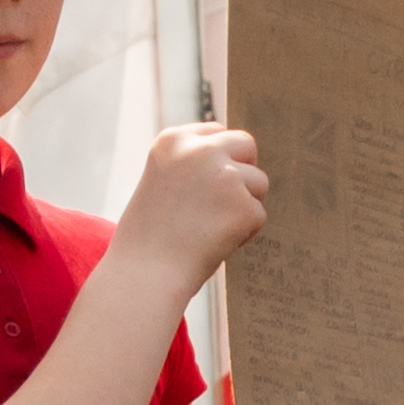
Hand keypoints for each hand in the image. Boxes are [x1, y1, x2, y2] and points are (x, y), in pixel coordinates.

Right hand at [117, 117, 268, 292]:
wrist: (145, 273)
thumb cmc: (149, 236)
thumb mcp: (163, 183)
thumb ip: (194, 166)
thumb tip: (237, 161)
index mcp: (173, 140)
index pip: (217, 131)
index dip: (221, 157)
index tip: (211, 180)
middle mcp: (200, 151)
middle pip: (246, 144)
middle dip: (244, 170)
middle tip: (227, 201)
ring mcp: (225, 176)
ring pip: (258, 182)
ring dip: (243, 205)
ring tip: (209, 229)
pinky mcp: (244, 206)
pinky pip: (258, 215)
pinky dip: (244, 232)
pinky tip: (214, 244)